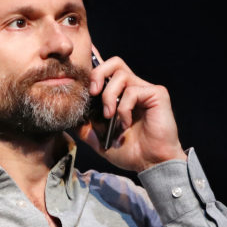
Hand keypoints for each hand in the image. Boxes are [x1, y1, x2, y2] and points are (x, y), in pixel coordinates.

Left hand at [77, 48, 184, 171]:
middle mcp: (133, 88)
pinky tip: (126, 123)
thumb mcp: (99, 140)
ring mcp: (145, 90)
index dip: (95, 63)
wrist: (150, 163)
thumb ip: (85, 128)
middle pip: (114, 63)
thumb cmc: (129, 151)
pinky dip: (124, 108)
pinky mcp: (156, 94)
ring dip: (109, 96)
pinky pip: (133, 91)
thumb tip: (69, 118)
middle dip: (98, 74)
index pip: (107, 71)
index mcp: (120, 95)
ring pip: (120, 75)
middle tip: (93, 93)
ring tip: (110, 116)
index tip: (82, 64)